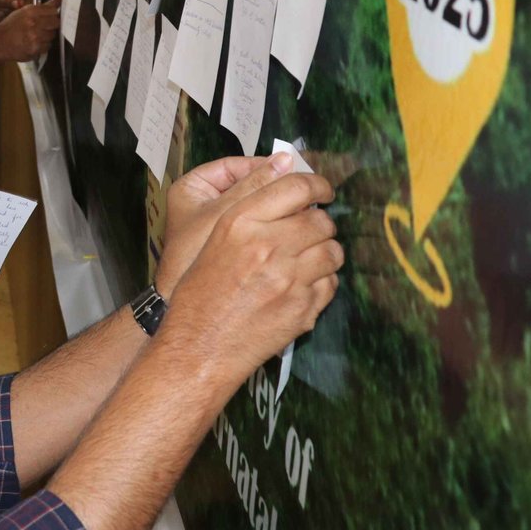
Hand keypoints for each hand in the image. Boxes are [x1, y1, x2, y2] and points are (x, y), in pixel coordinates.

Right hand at [0, 0, 60, 60]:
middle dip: (52, 25)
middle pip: (56, 22)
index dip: (53, 13)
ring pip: (52, 35)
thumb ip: (39, 8)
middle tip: (45, 27)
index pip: (53, 10)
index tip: (52, 15)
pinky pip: (47, 46)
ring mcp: (35, 37)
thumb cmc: (9, 27)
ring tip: (37, 36)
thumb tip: (57, 2)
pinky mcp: (35, 49)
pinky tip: (34, 43)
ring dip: (47, 36)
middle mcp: (34, 23)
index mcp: (30, 11)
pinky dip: (43, 45)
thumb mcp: (21, 12)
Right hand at [165, 160, 341, 372]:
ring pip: (332, 252)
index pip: (296, 187)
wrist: (198, 345)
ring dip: (326, 252)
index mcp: (240, 222)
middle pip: (320, 220)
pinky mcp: (302, 308)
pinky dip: (323, 283)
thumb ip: (251, 210)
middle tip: (313, 230)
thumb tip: (288, 184)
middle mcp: (267, 246)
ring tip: (311, 258)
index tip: (323, 189)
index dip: (317, 184)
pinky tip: (304, 286)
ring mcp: (288, 279)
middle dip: (321, 223)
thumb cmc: (199, 291)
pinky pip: (330, 285)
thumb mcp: (214, 239)